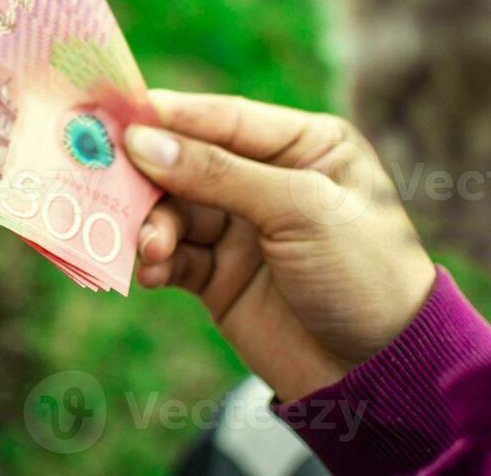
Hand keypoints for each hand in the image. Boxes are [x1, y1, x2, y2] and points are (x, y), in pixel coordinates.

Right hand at [125, 91, 435, 401]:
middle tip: (107, 182)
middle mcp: (268, 179)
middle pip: (187, 162)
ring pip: (173, 210)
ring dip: (153, 226)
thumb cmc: (363, 273)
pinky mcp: (220, 276)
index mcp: (304, 145)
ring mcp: (242, 229)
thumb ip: (218, 173)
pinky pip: (173, 255)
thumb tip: (140, 140)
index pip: (224, 118)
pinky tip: (152, 273)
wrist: (383, 376)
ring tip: (151, 249)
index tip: (115, 114)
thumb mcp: (300, 210)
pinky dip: (156, 261)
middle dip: (151, 176)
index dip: (169, 115)